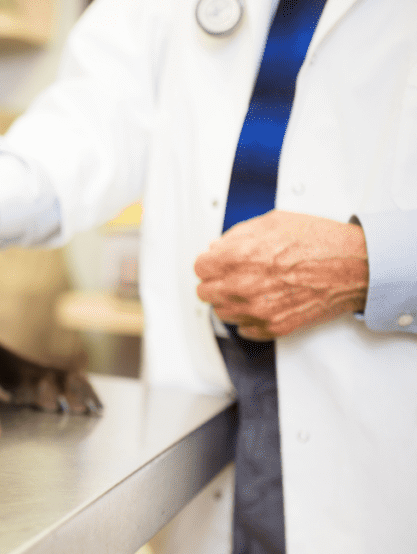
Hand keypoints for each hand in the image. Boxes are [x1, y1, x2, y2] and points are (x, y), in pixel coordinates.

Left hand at [195, 210, 368, 340]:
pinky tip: (263, 304)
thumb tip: (217, 247)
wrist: (353, 267)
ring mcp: (256, 310)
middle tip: (233, 275)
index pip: (199, 267)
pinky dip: (249, 319)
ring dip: (230, 301)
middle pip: (205, 292)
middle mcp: (242, 287)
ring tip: (251, 289)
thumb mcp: (272, 223)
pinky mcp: (272, 327)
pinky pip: (244, 330)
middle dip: (216, 281)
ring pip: (222, 313)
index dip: (210, 262)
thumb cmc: (319, 243)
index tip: (218, 263)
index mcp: (237, 258)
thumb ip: (236, 236)